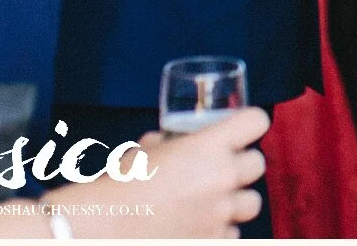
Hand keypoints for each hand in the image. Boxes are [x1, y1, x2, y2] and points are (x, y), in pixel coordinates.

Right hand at [43, 106, 268, 238]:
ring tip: (210, 204)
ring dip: (234, 202)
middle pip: (258, 164)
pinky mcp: (214, 242)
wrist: (98, 230)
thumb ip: (166, 143)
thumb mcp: (142, 152)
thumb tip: (169, 140)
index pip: (256, 122)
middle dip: (241, 166)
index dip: (248, 124)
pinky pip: (232, 233)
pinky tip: (197, 228)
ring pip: (252, 203)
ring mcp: (220, 213)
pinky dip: (219, 232)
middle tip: (220, 171)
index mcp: (208, 147)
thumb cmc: (115, 187)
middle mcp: (222, 178)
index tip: (239, 132)